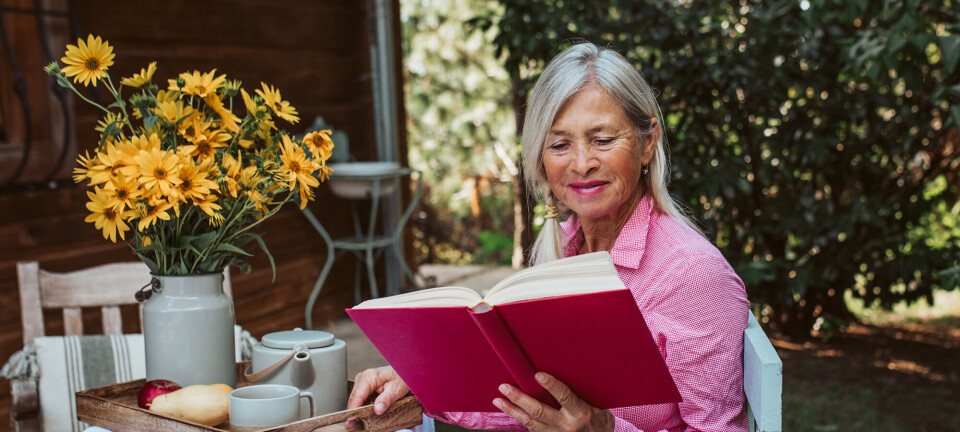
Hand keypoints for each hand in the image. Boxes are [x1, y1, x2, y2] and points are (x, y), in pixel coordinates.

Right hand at [345, 366, 409, 427]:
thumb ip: (386, 400)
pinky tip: (364, 412)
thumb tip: (377, 410)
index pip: (356, 396)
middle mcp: (363, 377)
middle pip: (353, 398)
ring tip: (361, 419)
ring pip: (355, 399)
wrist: (403, 373)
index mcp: (369, 377)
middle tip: (354, 424)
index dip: (353, 410)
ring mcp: (362, 382)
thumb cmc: (400, 378)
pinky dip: (360, 406)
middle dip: (354, 411)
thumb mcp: (396, 390)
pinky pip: (359, 398)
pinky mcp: (363, 386)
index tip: (351, 420)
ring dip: (357, 409)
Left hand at [493, 372, 613, 431]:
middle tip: (504, 387)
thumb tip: (564, 369)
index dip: (551, 385)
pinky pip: (532, 429)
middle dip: (520, 399)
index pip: (564, 397)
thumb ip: (579, 393)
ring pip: (530, 423)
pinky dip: (519, 419)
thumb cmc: (599, 419)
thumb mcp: (596, 405)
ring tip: (498, 400)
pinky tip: (510, 411)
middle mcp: (567, 425)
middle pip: (539, 411)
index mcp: (581, 413)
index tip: (538, 374)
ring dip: (512, 410)